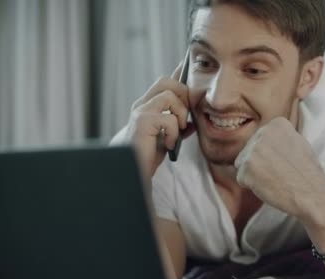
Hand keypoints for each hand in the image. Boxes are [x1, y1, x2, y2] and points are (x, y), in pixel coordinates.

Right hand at [128, 63, 195, 183]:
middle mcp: (142, 104)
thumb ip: (177, 127)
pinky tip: (169, 143)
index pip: (165, 82)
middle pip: (167, 81)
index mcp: (148, 105)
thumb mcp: (167, 138)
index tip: (187, 63)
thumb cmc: (147, 154)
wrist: (132, 171)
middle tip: (185, 117)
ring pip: (170, 97)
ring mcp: (140, 111)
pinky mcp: (142, 122)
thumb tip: (192, 124)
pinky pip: (168, 118)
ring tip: (177, 131)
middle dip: (183, 95)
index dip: (178, 72)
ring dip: (180, 115)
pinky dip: (174, 132)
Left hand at [234, 117, 324, 219]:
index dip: (269, 155)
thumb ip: (278, 138)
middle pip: (249, 150)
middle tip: (279, 173)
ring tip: (274, 179)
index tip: (284, 162)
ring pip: (243, 164)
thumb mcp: (298, 143)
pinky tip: (269, 187)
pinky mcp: (246, 169)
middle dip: (260, 163)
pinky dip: (252, 187)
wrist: (312, 193)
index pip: (260, 139)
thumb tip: (261, 142)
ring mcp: (253, 150)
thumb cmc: (308, 173)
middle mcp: (263, 132)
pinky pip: (242, 179)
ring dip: (254, 174)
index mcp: (276, 124)